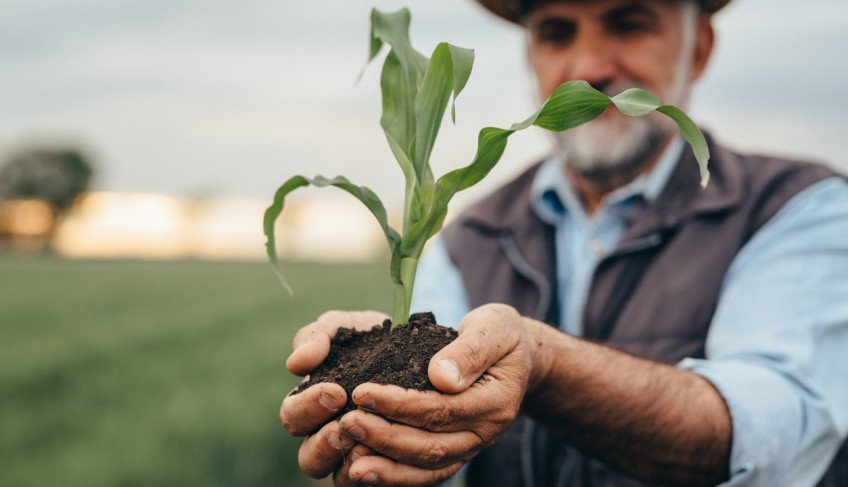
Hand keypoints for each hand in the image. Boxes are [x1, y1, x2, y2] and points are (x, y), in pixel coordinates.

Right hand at [279, 310, 388, 479]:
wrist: (427, 353)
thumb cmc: (376, 340)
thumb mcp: (347, 327)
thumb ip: (317, 336)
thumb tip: (297, 362)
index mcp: (312, 404)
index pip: (293, 417)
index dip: (308, 408)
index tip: (336, 392)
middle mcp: (329, 436)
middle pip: (309, 459)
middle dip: (324, 444)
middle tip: (347, 425)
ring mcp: (358, 456)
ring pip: (341, 479)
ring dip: (352, 463)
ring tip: (368, 445)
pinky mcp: (389, 468)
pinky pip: (379, 484)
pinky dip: (384, 475)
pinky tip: (394, 458)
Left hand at [335, 304, 540, 485]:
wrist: (516, 356)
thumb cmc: (500, 335)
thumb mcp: (494, 327)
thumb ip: (471, 350)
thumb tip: (441, 376)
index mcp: (496, 401)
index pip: (442, 409)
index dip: (399, 404)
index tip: (361, 392)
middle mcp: (485, 432)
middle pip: (431, 445)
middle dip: (385, 437)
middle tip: (346, 423)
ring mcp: (471, 447)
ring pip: (427, 466)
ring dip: (386, 465)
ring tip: (349, 457)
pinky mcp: (457, 453)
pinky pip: (426, 473)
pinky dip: (396, 476)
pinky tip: (364, 470)